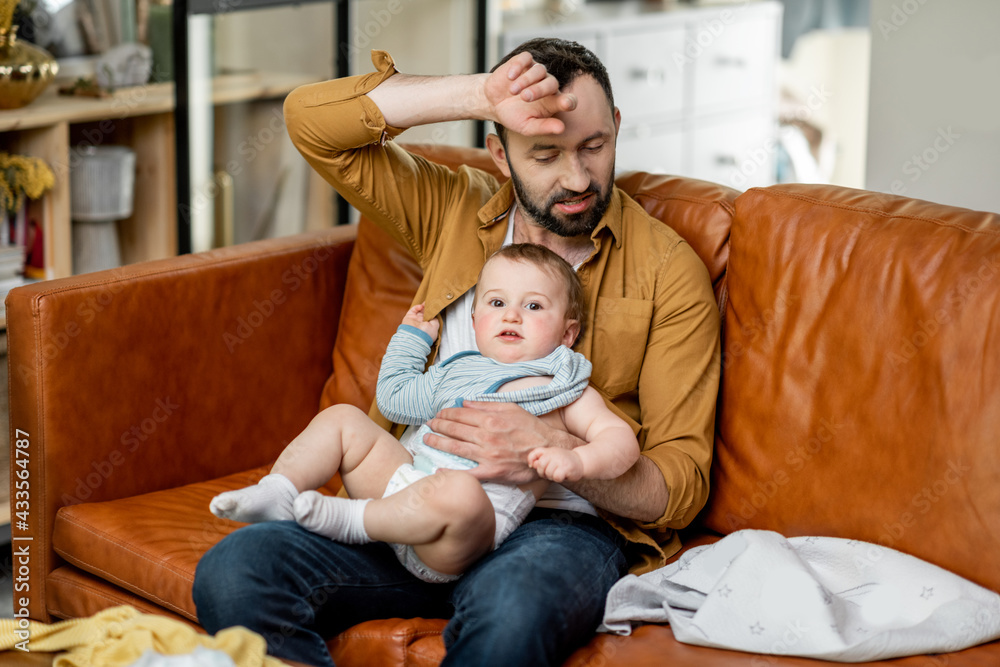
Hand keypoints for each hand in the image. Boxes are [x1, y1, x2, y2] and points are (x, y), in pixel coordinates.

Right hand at [401, 303, 438, 341]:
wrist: (414, 337)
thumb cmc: (426, 334)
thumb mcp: (435, 326)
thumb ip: (435, 319)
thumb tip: (434, 314)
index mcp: (428, 327)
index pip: (431, 318)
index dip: (433, 312)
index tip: (436, 307)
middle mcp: (421, 324)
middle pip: (425, 313)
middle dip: (428, 308)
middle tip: (432, 303)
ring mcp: (415, 320)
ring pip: (419, 311)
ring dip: (423, 306)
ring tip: (427, 302)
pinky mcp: (409, 317)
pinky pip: (413, 310)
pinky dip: (417, 307)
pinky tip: (421, 306)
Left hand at [424, 401, 577, 484]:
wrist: (548, 450)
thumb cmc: (531, 428)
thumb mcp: (511, 408)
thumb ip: (486, 405)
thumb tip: (465, 403)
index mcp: (490, 419)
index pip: (460, 415)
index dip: (446, 414)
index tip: (438, 414)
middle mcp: (486, 436)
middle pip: (454, 430)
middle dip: (438, 426)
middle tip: (428, 425)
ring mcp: (487, 455)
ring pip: (456, 448)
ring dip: (438, 443)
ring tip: (427, 440)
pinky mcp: (492, 471)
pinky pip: (468, 472)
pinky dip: (453, 472)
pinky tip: (439, 470)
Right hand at [484, 51, 577, 135]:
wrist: (493, 103)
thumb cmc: (514, 116)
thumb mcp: (527, 127)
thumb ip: (544, 127)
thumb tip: (561, 129)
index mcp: (553, 102)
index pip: (569, 100)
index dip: (569, 101)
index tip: (565, 104)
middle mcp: (548, 84)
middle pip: (552, 83)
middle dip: (539, 90)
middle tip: (525, 98)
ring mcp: (536, 72)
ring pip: (539, 70)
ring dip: (526, 80)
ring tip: (513, 91)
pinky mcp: (524, 62)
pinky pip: (526, 58)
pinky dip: (518, 66)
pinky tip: (510, 77)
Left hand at [528, 447, 583, 483]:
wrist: (581, 461)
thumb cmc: (565, 461)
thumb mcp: (552, 458)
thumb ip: (541, 460)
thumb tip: (532, 464)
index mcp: (550, 451)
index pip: (536, 452)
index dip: (531, 459)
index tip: (532, 465)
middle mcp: (554, 454)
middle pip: (540, 465)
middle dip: (542, 473)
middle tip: (549, 473)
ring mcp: (560, 460)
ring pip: (548, 473)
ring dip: (552, 477)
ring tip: (558, 473)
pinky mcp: (566, 467)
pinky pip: (556, 477)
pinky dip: (558, 479)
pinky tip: (563, 476)